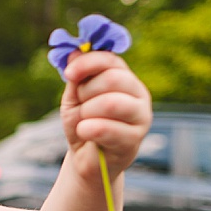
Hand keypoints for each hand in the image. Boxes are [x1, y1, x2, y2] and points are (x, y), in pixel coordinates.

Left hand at [59, 50, 152, 182]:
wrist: (86, 159)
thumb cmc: (83, 124)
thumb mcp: (75, 97)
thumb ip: (78, 76)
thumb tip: (75, 52)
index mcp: (125, 79)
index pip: (111, 60)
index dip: (87, 63)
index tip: (69, 73)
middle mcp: (139, 95)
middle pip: (112, 79)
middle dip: (86, 92)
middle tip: (80, 105)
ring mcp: (141, 117)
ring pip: (110, 103)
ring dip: (86, 112)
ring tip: (83, 122)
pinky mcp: (135, 140)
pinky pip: (107, 128)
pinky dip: (87, 129)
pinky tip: (84, 132)